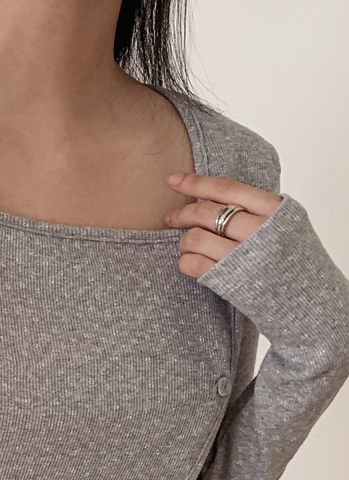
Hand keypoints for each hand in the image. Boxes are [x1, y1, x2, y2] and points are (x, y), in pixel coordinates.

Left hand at [163, 172, 282, 278]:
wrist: (307, 300)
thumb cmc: (294, 261)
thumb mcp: (287, 224)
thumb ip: (257, 210)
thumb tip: (211, 197)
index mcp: (274, 211)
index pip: (227, 189)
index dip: (196, 183)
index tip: (174, 180)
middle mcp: (259, 231)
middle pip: (206, 212)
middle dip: (182, 213)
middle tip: (172, 218)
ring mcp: (243, 257)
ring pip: (195, 238)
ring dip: (184, 241)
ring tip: (188, 245)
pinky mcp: (230, 281)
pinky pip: (193, 264)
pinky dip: (185, 261)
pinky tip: (191, 261)